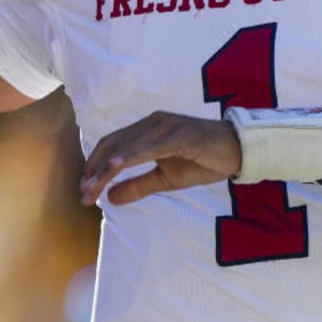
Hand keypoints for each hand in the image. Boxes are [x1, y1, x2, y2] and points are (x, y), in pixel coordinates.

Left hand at [79, 110, 240, 205]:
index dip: (94, 167)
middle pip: (113, 145)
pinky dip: (130, 157)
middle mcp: (151, 123)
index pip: (112, 146)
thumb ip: (138, 186)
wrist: (238, 151)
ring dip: (106, 169)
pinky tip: (116, 168)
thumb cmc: (203, 161)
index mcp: (146, 130)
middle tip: (83, 195)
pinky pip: (149, 146)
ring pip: (127, 146)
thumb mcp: (166, 179)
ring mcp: (164, 126)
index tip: (84, 190)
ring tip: (92, 189)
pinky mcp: (178, 134)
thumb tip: (110, 199)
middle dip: (95, 171)